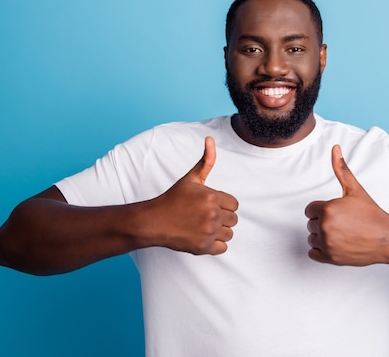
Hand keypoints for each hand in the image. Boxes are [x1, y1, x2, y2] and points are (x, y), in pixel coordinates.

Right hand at [145, 136, 238, 254]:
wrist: (154, 221)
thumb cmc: (173, 199)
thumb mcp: (190, 179)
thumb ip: (206, 161)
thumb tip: (210, 139)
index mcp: (212, 197)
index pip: (235, 204)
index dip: (224, 204)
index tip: (210, 205)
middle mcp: (212, 215)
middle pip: (233, 219)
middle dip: (222, 218)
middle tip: (205, 216)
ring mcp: (208, 232)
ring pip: (229, 234)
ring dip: (220, 232)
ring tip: (204, 226)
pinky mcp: (203, 247)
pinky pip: (223, 248)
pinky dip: (215, 245)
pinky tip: (203, 237)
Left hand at [305, 145, 388, 265]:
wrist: (387, 238)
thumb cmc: (371, 213)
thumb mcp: (355, 189)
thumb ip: (341, 169)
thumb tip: (335, 148)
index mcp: (327, 209)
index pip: (310, 210)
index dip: (323, 209)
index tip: (338, 212)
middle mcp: (325, 227)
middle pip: (311, 224)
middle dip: (323, 222)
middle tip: (344, 223)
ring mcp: (327, 244)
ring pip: (311, 238)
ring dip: (322, 237)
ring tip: (342, 233)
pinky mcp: (330, 259)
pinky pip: (312, 254)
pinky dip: (321, 251)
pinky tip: (336, 244)